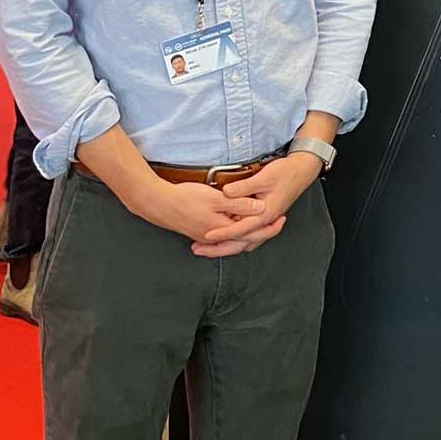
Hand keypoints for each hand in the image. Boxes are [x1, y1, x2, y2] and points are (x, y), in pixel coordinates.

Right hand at [141, 179, 275, 255]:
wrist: (159, 204)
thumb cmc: (186, 199)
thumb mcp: (217, 199)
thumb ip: (240, 204)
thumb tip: (261, 209)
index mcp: (223, 230)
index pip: (252, 233)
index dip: (268, 227)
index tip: (281, 219)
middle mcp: (216, 237)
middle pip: (245, 240)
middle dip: (262, 233)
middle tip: (278, 224)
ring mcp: (206, 236)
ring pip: (233, 240)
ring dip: (248, 235)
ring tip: (262, 226)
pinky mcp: (199, 232)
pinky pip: (223, 237)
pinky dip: (234, 234)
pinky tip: (237, 227)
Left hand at [195, 151, 322, 257]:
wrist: (302, 171)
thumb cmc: (285, 173)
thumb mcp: (264, 177)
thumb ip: (244, 187)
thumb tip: (226, 192)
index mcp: (265, 214)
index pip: (240, 229)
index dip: (222, 233)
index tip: (206, 236)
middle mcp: (265, 222)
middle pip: (240, 243)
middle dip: (219, 249)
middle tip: (200, 250)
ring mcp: (266, 222)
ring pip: (245, 242)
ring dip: (227, 246)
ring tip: (209, 248)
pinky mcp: (265, 219)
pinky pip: (250, 236)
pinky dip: (237, 240)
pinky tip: (228, 239)